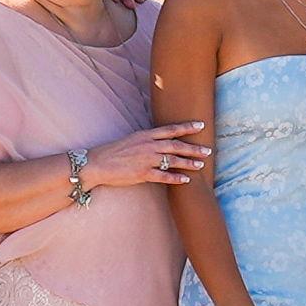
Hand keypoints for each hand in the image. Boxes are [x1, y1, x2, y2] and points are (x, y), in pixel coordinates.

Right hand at [81, 119, 210, 192]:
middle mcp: (148, 145)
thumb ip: (148, 139)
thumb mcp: (132, 139)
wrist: (97, 163)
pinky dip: (176, 178)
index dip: (187, 127)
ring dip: (189, 163)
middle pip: (176, 145)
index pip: (171, 129)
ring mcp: (146, 160)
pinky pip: (164, 176)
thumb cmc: (113, 151)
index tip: (201, 126)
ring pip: (173, 161)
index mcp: (146, 135)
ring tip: (200, 165)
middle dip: (194, 148)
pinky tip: (186, 180)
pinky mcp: (143, 173)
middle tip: (208, 150)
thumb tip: (162, 141)